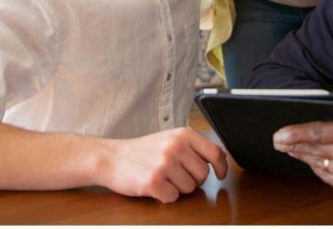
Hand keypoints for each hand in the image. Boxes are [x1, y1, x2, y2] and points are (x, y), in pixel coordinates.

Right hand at [96, 128, 227, 202]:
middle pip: (203, 175)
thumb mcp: (170, 139)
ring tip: (162, 177)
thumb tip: (219, 158)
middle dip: (192, 179)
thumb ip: (193, 146)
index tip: (220, 174)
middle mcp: (176, 147)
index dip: (221, 167)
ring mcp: (165, 164)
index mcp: (183, 135)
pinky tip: (155, 185)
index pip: (215, 152)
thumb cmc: (142, 151)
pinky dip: (165, 195)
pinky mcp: (154, 181)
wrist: (111, 158)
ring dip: (177, 188)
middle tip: (175, 174)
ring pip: (189, 188)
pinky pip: (173, 197)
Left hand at [273, 112, 332, 209]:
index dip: (293, 133)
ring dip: (303, 157)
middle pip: (312, 150)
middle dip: (291, 146)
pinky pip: (329, 179)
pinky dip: (319, 169)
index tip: (279, 133)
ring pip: (318, 165)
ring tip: (292, 150)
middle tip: (277, 142)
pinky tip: (314, 163)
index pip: (316, 132)